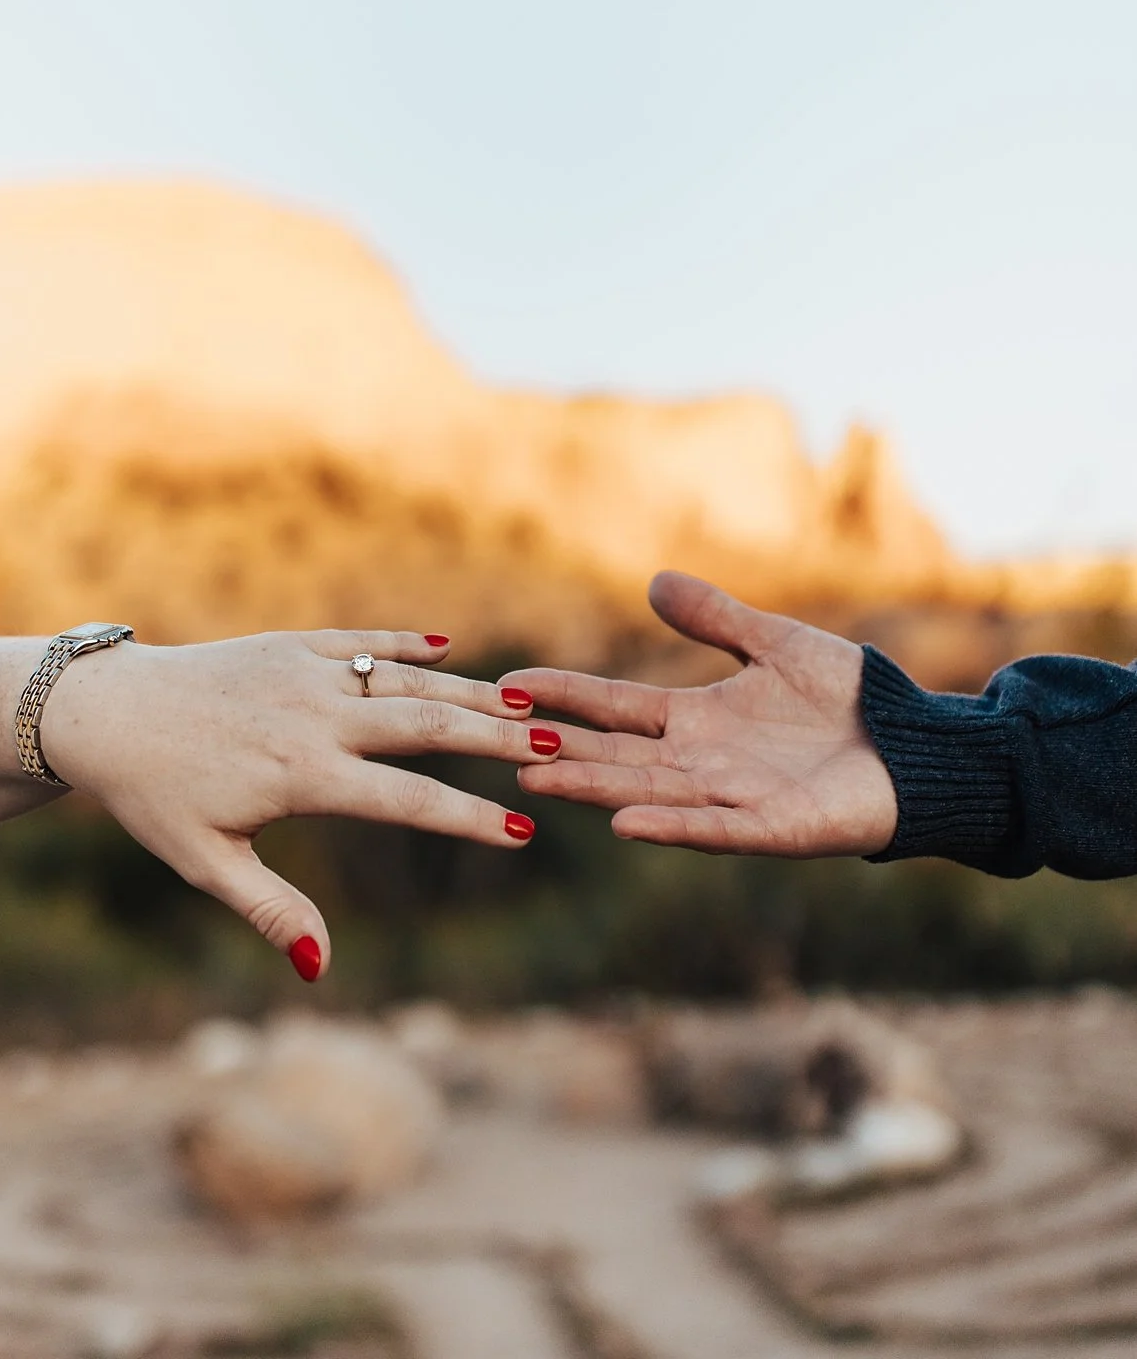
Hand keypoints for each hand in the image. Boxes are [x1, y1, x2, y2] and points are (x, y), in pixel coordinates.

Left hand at [43, 627, 547, 976]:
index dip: (469, 819)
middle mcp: (314, 716)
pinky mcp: (291, 643)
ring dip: (469, 690)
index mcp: (301, 775)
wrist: (107, 711)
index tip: (524, 835)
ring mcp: (306, 672)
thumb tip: (321, 968)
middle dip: (496, 737)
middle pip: (426, 724)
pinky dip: (407, 644)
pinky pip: (361, 641)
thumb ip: (271, 910)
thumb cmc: (154, 796)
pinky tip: (449, 649)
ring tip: (528, 702)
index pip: (407, 801)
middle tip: (558, 747)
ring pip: (405, 679)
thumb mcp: (204, 861)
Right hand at [512, 573, 896, 856]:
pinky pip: (710, 829)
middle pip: (615, 755)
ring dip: (594, 788)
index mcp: (697, 721)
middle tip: (496, 741)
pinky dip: (668, 826)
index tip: (509, 686)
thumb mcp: (776, 645)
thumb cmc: (850, 701)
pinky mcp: (770, 830)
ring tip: (536, 780)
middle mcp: (702, 764)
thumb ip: (716, 620)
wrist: (916, 749)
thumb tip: (654, 582)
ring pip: (646, 792)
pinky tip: (624, 824)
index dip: (565, 696)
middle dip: (558, 749)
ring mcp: (732, 800)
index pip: (615, 707)